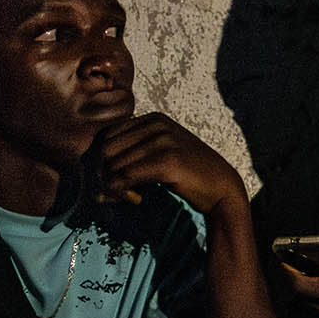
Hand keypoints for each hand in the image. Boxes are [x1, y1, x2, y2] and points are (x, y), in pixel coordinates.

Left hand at [94, 113, 247, 216]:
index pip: (108, 135)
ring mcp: (162, 141)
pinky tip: (137, 199)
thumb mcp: (163, 152)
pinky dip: (122, 192)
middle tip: (118, 192)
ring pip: (113, 165)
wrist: (223, 189)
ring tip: (130, 197)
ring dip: (114, 187)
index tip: (117, 180)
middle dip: (104, 174)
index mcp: (154, 118)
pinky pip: (126, 177)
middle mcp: (157, 125)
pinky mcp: (166, 161)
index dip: (104, 161)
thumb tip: (95, 164)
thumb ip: (136, 150)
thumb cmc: (191, 174)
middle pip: (106, 149)